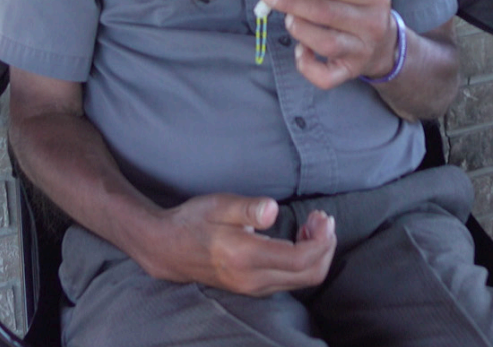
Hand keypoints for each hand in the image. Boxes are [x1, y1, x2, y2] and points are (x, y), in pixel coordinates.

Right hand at [140, 193, 335, 295]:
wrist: (167, 248)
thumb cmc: (194, 221)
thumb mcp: (220, 205)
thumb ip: (249, 208)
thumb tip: (274, 209)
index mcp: (246, 257)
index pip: (301, 260)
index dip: (322, 240)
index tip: (323, 217)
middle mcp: (252, 280)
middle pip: (309, 275)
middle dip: (325, 247)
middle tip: (322, 219)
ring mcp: (252, 288)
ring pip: (302, 281)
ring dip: (316, 254)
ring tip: (312, 225)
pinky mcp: (252, 288)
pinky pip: (290, 280)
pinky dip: (304, 261)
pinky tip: (298, 238)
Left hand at [259, 0, 396, 89]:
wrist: (383, 45)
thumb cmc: (356, 10)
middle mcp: (373, 23)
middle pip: (326, 12)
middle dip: (292, 2)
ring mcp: (363, 51)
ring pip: (326, 43)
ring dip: (299, 28)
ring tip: (288, 19)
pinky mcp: (351, 72)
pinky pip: (325, 76)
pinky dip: (306, 64)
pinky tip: (300, 50)